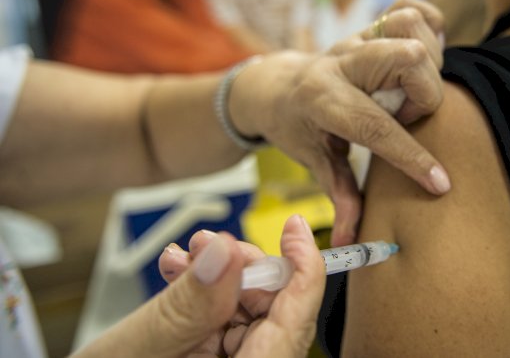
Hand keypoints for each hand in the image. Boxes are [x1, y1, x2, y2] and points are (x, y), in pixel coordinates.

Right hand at [72, 215, 323, 357]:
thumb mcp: (143, 346)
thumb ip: (189, 302)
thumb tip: (224, 251)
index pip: (296, 320)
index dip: (303, 268)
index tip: (294, 227)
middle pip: (272, 309)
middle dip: (241, 266)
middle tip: (209, 244)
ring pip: (244, 311)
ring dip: (214, 275)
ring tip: (181, 256)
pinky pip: (219, 322)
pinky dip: (200, 293)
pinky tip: (175, 272)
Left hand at [230, 0, 450, 245]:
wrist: (277, 85)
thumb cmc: (297, 127)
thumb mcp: (312, 160)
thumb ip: (339, 195)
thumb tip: (354, 239)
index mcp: (322, 100)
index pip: (374, 126)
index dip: (411, 157)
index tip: (440, 183)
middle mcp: (341, 62)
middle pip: (406, 58)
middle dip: (424, 95)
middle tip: (408, 117)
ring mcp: (357, 38)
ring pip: (410, 28)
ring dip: (426, 62)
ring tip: (410, 91)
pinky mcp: (370, 26)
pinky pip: (408, 8)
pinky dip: (427, 27)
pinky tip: (419, 58)